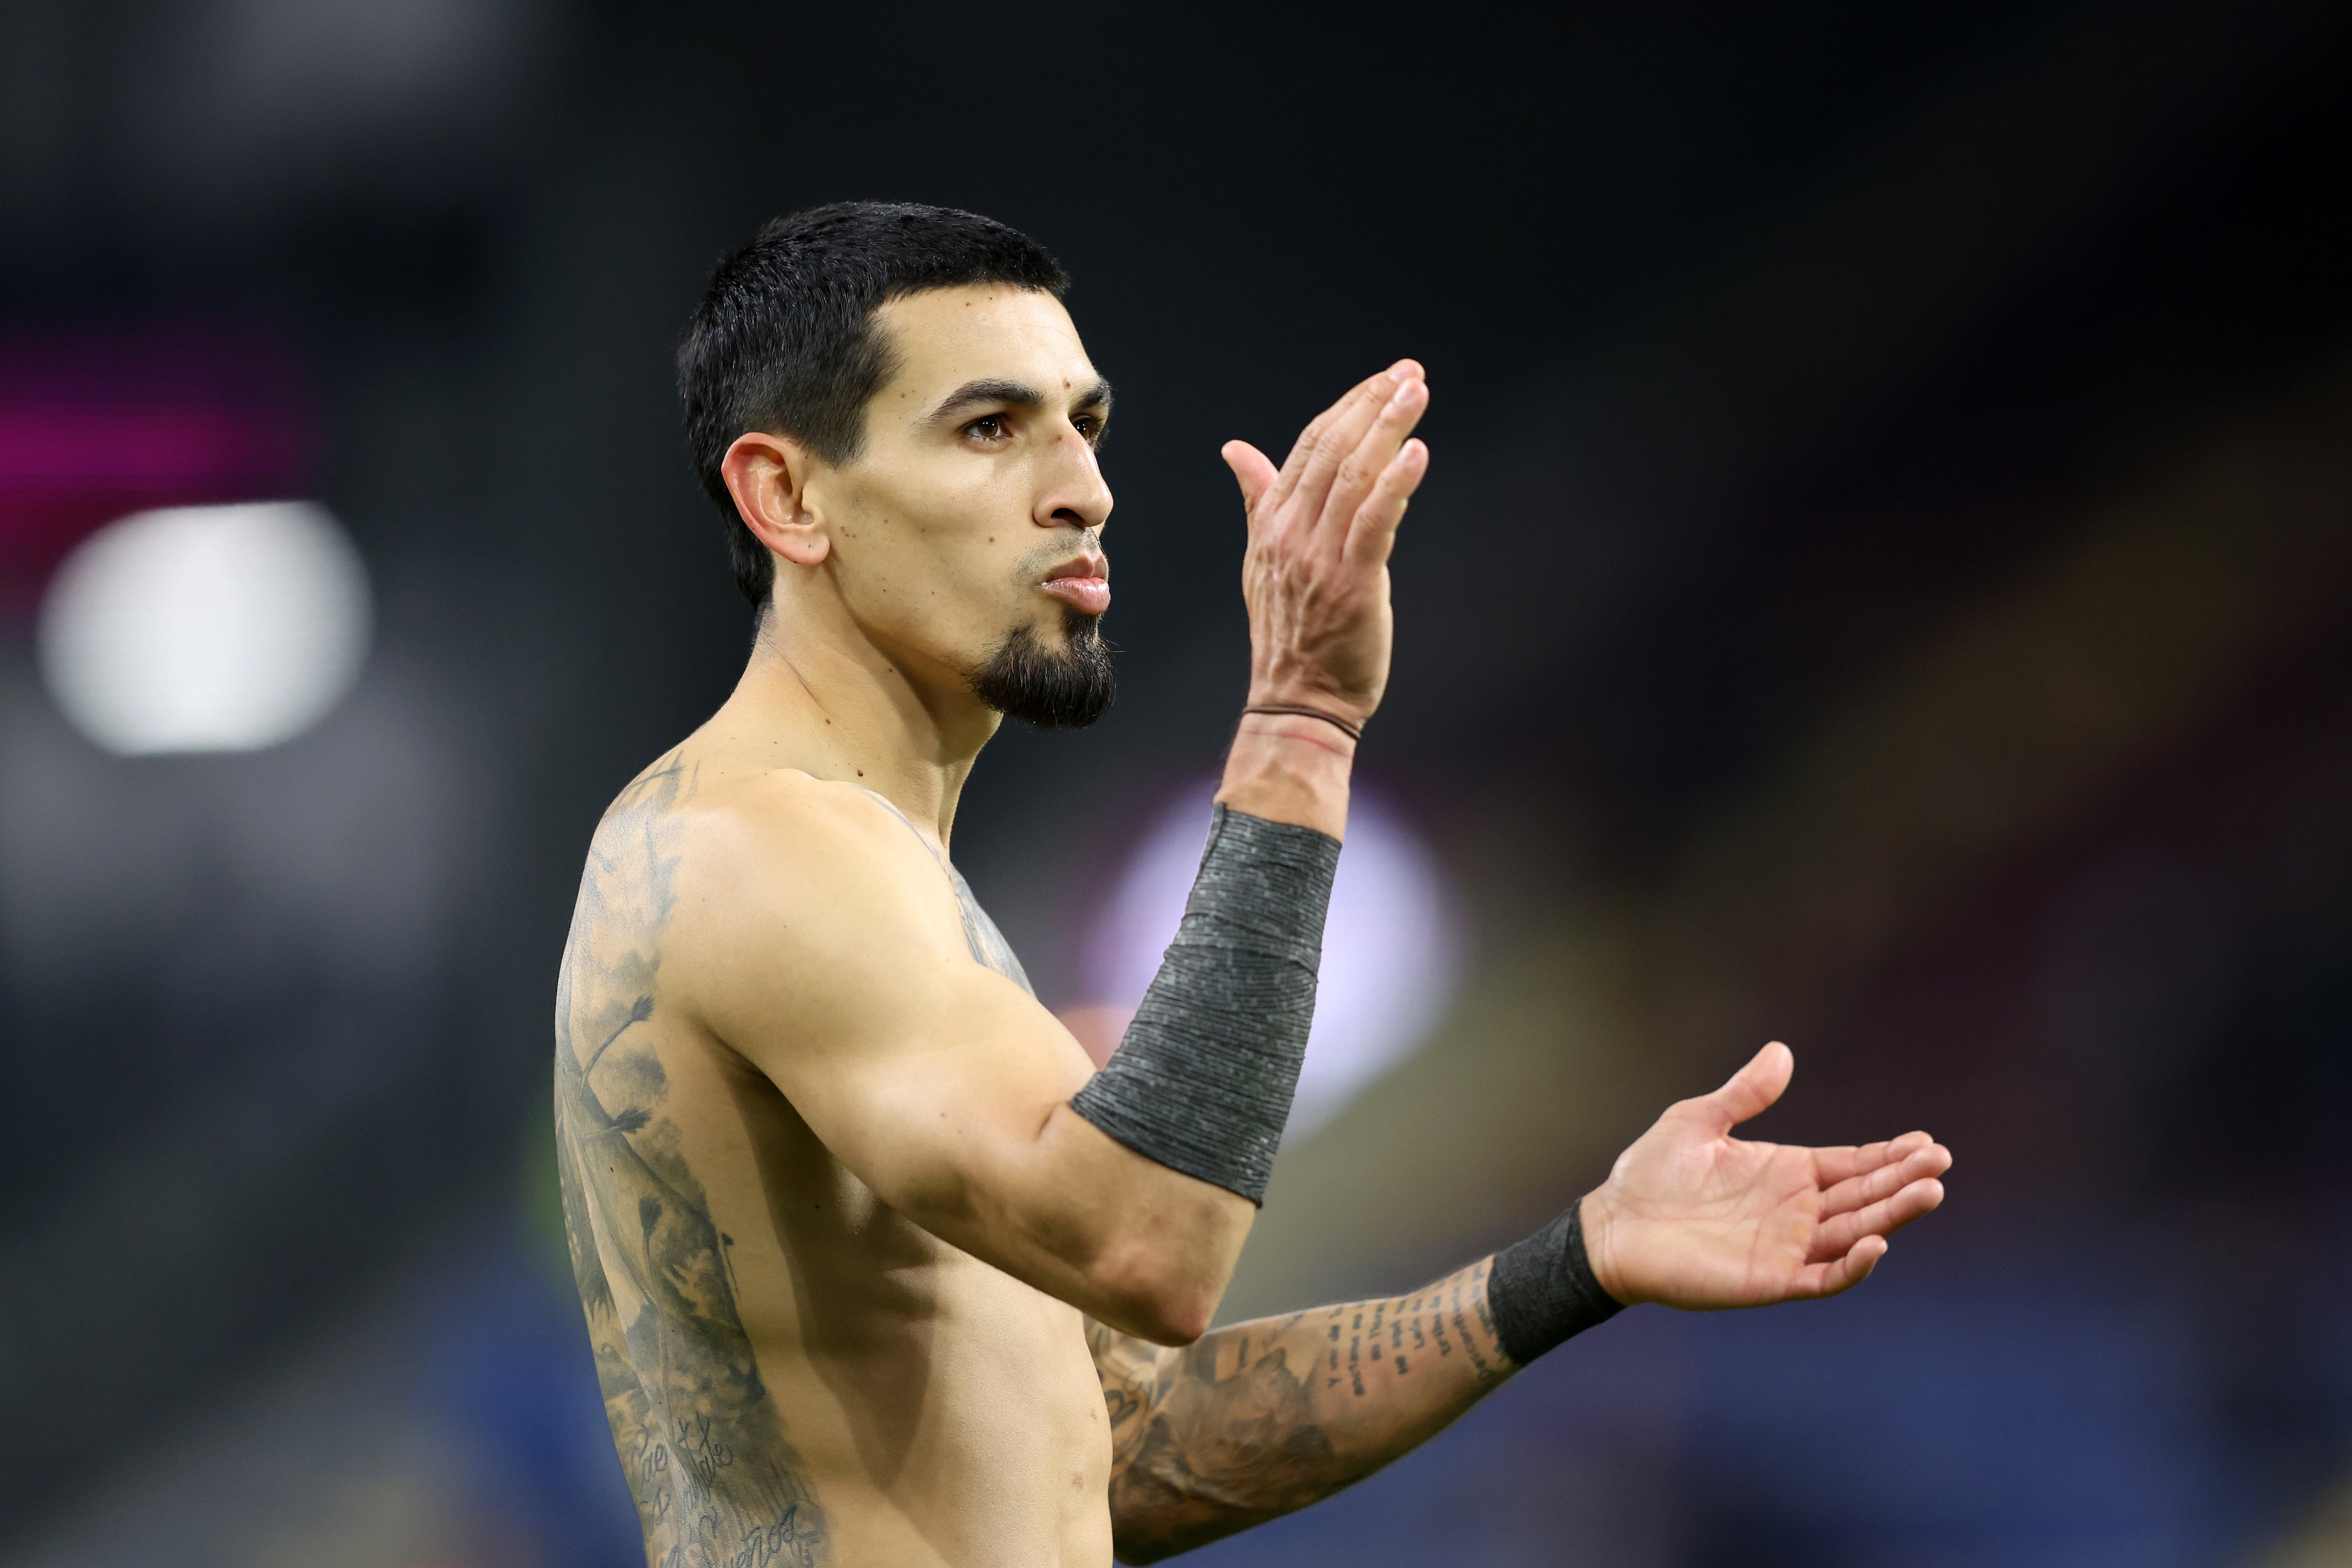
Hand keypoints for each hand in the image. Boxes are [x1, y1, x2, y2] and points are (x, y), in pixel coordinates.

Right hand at [1222, 362, 1429, 727]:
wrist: (1299, 700)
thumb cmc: (1291, 631)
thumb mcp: (1264, 558)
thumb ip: (1258, 499)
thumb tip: (1235, 450)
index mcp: (1272, 523)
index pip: (1309, 447)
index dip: (1348, 406)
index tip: (1384, 378)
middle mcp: (1291, 534)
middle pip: (1333, 451)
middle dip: (1373, 405)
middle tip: (1410, 372)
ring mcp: (1319, 559)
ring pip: (1354, 477)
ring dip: (1389, 429)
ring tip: (1417, 392)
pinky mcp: (1352, 585)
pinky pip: (1373, 523)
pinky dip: (1395, 484)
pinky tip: (1417, 451)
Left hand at [1581, 1043, 1949, 1308]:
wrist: (1612, 1227)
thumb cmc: (1649, 1174)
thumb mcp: (1698, 1121)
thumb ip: (1744, 1093)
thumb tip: (1782, 1051)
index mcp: (1787, 1172)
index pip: (1852, 1164)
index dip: (1890, 1155)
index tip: (1926, 1143)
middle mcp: (1796, 1210)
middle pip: (1865, 1196)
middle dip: (1904, 1181)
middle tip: (1940, 1164)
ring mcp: (1788, 1246)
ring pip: (1856, 1233)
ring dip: (1893, 1216)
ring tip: (1930, 1192)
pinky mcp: (1772, 1279)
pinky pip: (1824, 1277)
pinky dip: (1854, 1266)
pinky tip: (1876, 1244)